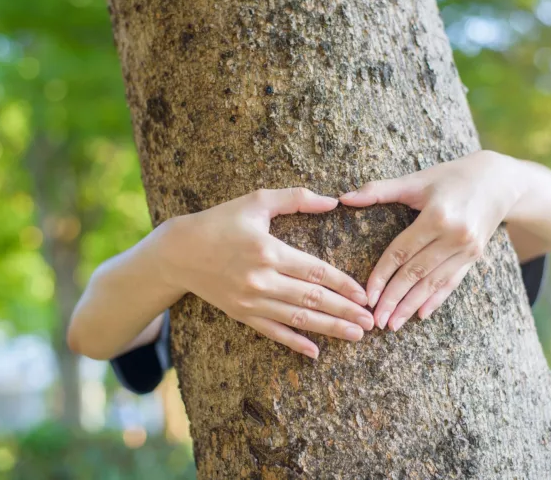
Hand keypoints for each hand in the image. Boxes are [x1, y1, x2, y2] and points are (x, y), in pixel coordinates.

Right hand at [157, 188, 371, 358]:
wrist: (178, 252)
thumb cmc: (219, 221)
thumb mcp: (256, 201)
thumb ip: (295, 199)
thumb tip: (332, 201)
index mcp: (269, 251)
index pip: (316, 272)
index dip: (344, 285)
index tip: (365, 295)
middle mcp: (262, 280)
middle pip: (313, 300)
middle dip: (345, 312)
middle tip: (372, 322)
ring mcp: (251, 301)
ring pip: (298, 320)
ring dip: (330, 329)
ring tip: (356, 335)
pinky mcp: (242, 314)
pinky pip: (273, 332)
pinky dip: (295, 343)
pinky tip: (315, 352)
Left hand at [340, 150, 522, 330]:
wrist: (500, 179)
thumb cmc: (451, 176)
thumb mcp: (417, 180)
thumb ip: (379, 190)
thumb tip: (344, 198)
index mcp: (437, 216)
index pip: (402, 252)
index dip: (382, 275)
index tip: (367, 296)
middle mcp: (455, 236)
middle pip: (416, 273)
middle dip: (394, 299)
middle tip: (376, 320)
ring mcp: (468, 249)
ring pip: (433, 283)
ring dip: (411, 306)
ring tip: (393, 324)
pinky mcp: (475, 257)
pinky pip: (453, 283)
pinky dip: (436, 300)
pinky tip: (421, 315)